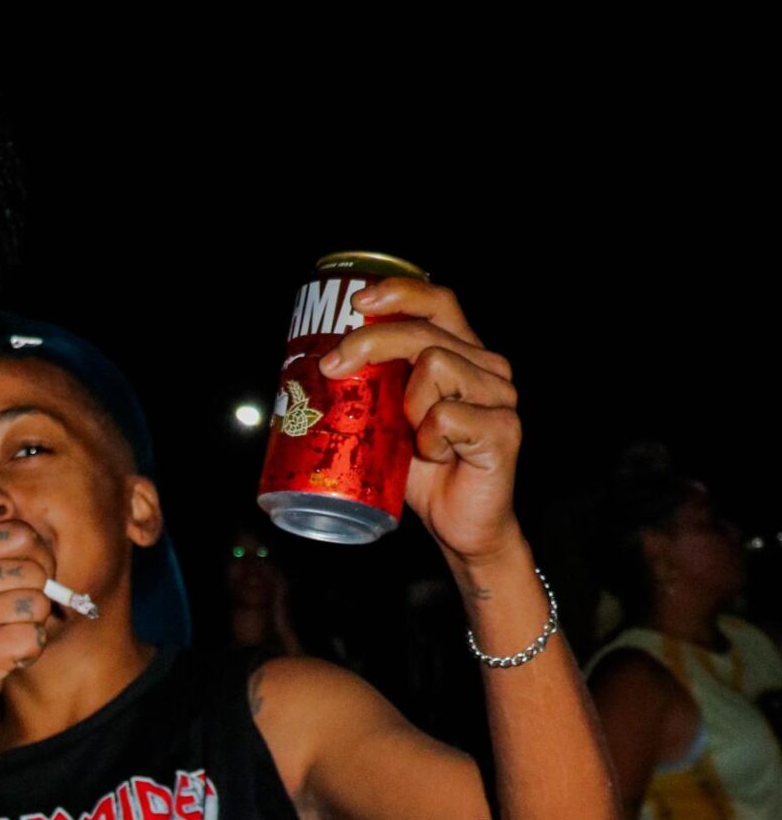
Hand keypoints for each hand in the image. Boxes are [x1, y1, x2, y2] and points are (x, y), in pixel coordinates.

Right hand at [0, 471, 55, 719]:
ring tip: (0, 633)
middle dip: (32, 596)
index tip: (11, 580)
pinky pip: (34, 639)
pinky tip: (2, 655)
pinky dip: (26, 652)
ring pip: (38, 606)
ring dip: (29, 626)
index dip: (34, 560)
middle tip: (3, 614)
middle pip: (36, 571)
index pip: (25, 536)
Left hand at [320, 279, 521, 570]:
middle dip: (370, 343)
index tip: (357, 303)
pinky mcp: (504, 429)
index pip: (438, 302)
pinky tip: (439, 457)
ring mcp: (500, 396)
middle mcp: (488, 367)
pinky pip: (446, 415)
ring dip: (408, 405)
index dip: (400, 292)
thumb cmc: (425, 473)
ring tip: (416, 438)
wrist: (460, 527)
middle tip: (331, 368)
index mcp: (463, 355)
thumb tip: (315, 368)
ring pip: (436, 365)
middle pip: (424, 331)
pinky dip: (430, 439)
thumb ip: (375, 388)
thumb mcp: (390, 421)